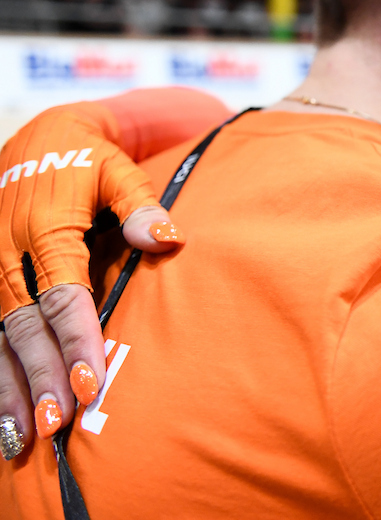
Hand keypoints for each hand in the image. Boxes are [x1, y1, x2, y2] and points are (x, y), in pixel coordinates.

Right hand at [0, 105, 181, 456]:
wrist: (37, 138)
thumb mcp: (117, 170)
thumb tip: (167, 238)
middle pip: (24, 327)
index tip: (93, 381)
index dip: (76, 340)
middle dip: (40, 377)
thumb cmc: (88, 160)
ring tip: (24, 438)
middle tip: (60, 423)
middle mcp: (8, 255)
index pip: (62, 296)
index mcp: (46, 230)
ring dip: (8, 390)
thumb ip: (140, 204)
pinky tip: (2, 420)